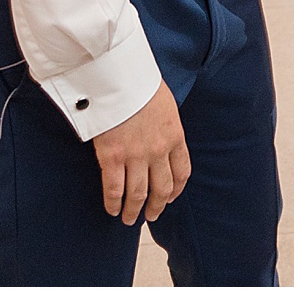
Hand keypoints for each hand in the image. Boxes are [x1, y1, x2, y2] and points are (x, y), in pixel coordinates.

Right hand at [93, 82, 189, 224]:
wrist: (118, 75)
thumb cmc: (139, 81)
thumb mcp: (164, 102)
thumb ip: (165, 123)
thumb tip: (160, 131)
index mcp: (175, 136)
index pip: (182, 172)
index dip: (176, 190)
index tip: (170, 197)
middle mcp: (159, 151)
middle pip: (162, 189)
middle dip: (156, 206)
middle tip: (151, 215)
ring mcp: (135, 156)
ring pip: (138, 194)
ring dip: (134, 210)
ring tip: (129, 218)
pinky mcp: (112, 157)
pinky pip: (114, 189)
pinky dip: (113, 203)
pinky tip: (111, 209)